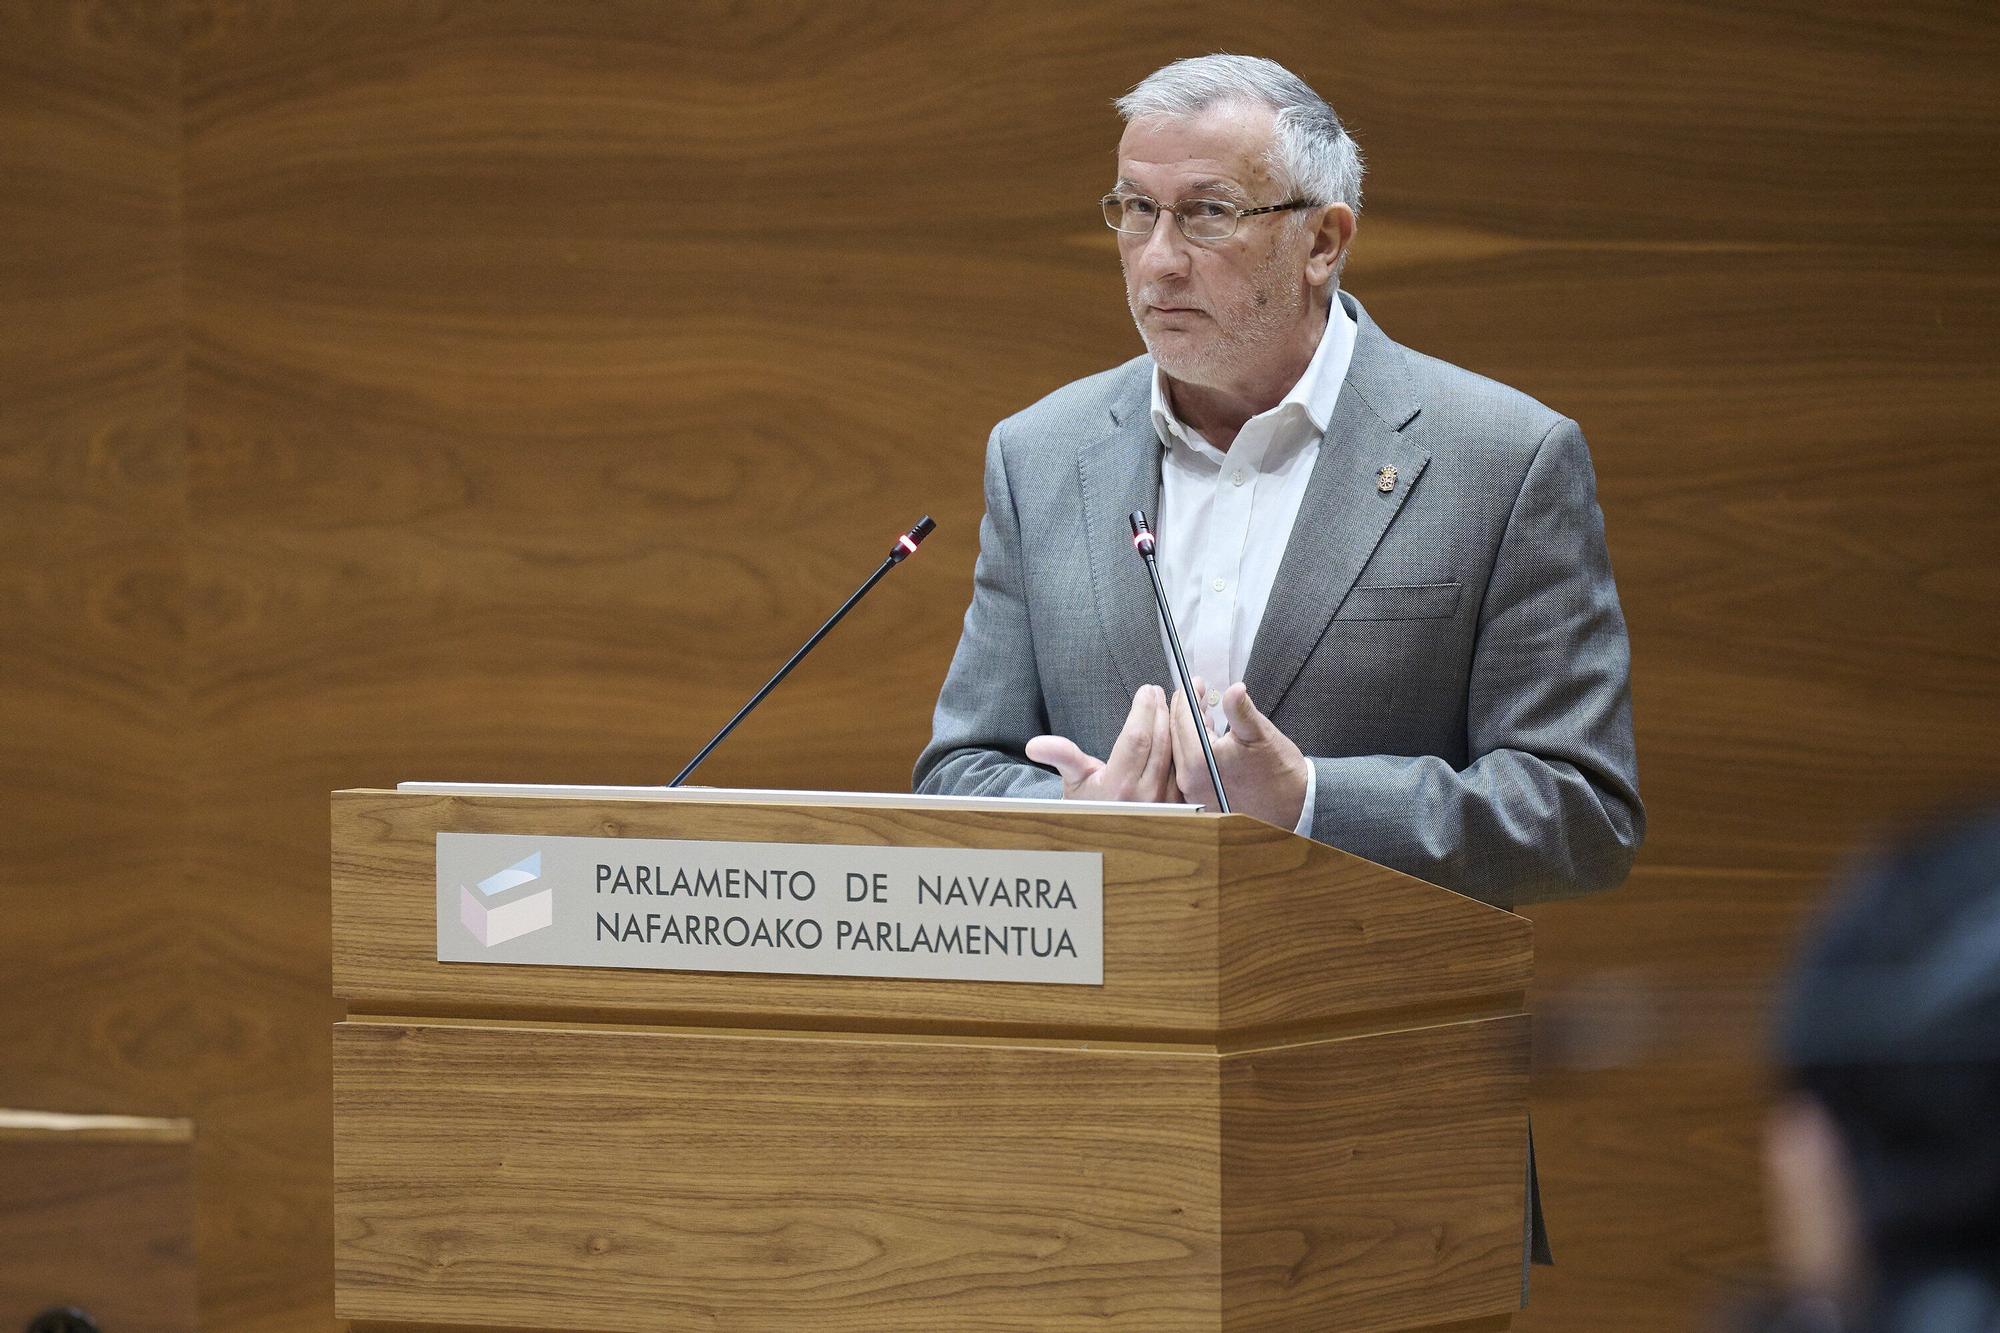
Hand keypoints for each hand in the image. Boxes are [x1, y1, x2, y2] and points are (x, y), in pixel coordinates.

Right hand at [1025, 685, 1176, 802]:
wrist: (1106, 836)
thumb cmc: (1088, 803)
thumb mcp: (1072, 779)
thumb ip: (1061, 756)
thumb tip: (1035, 745)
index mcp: (1119, 786)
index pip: (1136, 738)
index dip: (1143, 710)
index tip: (1146, 690)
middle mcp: (1146, 795)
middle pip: (1161, 742)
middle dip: (1162, 711)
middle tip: (1161, 691)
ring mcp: (1167, 800)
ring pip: (1179, 753)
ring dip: (1181, 724)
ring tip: (1179, 700)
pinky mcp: (1181, 803)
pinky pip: (1188, 767)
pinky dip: (1190, 743)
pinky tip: (1191, 725)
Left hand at [1168, 678, 1309, 827]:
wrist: (1294, 806)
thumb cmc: (1279, 773)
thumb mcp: (1259, 734)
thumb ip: (1240, 710)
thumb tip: (1234, 689)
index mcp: (1200, 762)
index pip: (1183, 719)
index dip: (1188, 696)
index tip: (1195, 683)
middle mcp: (1190, 780)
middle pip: (1176, 734)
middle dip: (1185, 709)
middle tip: (1196, 691)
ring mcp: (1194, 791)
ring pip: (1180, 749)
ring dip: (1189, 727)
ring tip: (1203, 709)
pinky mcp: (1201, 796)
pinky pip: (1187, 765)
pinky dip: (1193, 745)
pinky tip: (1207, 734)